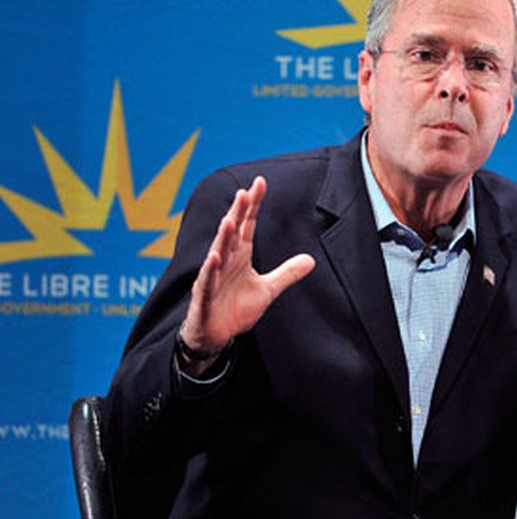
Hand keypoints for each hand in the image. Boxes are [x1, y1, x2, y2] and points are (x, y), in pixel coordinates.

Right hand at [180, 176, 314, 363]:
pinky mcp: (204, 296)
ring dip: (223, 237)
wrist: (215, 335)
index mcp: (239, 255)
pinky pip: (208, 281)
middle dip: (238, 213)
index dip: (252, 205)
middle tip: (245, 192)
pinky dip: (211, 270)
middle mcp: (225, 261)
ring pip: (218, 253)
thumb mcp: (267, 290)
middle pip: (232, 232)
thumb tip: (311, 260)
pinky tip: (214, 257)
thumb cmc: (235, 309)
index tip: (259, 183)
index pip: (246, 225)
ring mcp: (213, 277)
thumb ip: (286, 273)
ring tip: (229, 220)